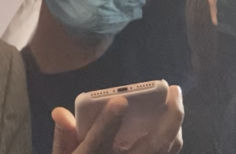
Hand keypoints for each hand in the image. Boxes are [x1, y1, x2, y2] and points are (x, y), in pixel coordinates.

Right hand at [52, 86, 183, 153]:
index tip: (119, 101)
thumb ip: (63, 135)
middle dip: (168, 117)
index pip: (99, 142)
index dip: (108, 122)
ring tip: (175, 96)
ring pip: (167, 148)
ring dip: (175, 122)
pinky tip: (171, 114)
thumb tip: (60, 112)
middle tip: (173, 89)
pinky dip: (173, 132)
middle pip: (153, 146)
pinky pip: (168, 151)